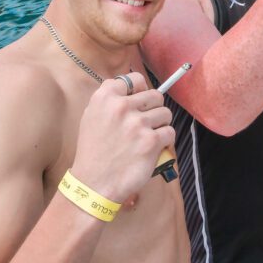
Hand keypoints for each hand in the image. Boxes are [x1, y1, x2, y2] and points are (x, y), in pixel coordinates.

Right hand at [71, 73, 174, 203]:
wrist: (94, 184)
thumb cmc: (94, 150)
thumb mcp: (92, 116)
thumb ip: (111, 98)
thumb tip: (137, 89)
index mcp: (105, 97)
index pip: (135, 79)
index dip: (141, 89)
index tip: (140, 100)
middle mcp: (122, 106)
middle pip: (156, 96)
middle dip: (153, 109)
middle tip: (144, 124)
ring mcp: (137, 123)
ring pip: (166, 113)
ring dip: (160, 125)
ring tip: (147, 137)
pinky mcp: (151, 141)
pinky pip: (170, 132)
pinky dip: (165, 141)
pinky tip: (152, 148)